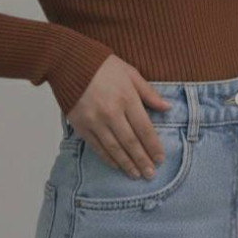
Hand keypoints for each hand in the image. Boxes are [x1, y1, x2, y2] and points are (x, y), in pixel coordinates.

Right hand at [67, 55, 172, 179]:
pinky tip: (116, 165)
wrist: (70, 62)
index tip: (160, 159)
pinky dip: (108, 158)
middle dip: (142, 160)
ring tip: (136, 175)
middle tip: (150, 174)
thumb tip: (167, 107)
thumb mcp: (130, 73)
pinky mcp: (81, 126)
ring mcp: (95, 121)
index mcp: (127, 98)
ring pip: (114, 148)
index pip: (144, 128)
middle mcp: (112, 112)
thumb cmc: (103, 66)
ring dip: (127, 164)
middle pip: (131, 142)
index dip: (153, 146)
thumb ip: (149, 92)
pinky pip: (97, 147)